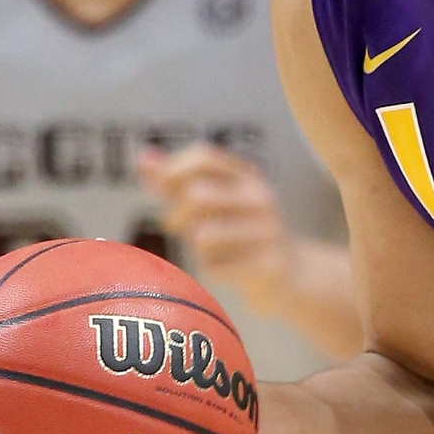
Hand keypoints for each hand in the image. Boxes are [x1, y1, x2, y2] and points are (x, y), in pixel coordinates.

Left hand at [137, 140, 290, 311]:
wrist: (291, 276)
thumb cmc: (241, 236)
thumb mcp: (214, 203)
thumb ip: (178, 182)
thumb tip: (142, 158)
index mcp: (247, 177)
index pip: (204, 157)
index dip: (173, 169)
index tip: (158, 189)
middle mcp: (259, 198)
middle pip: (197, 196)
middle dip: (176, 216)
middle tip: (176, 228)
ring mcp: (267, 231)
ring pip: (204, 235)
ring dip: (195, 246)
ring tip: (207, 250)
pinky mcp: (267, 264)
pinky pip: (216, 266)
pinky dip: (211, 270)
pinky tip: (226, 269)